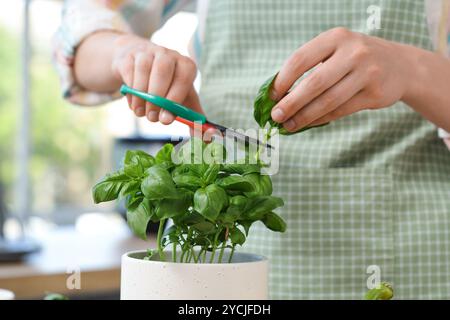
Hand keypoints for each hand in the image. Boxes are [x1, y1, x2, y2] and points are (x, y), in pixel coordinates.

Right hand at [111, 34, 201, 123]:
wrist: (141, 67)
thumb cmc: (167, 86)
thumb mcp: (182, 99)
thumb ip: (194, 117)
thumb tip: (207, 138)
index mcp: (186, 65)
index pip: (183, 78)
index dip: (174, 99)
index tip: (166, 119)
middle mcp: (169, 55)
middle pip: (163, 71)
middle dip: (156, 99)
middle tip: (152, 118)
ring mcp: (148, 52)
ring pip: (144, 71)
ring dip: (141, 97)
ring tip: (142, 113)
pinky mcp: (129, 57)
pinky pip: (129, 73)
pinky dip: (131, 93)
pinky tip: (134, 104)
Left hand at [270, 27, 413, 131]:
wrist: (400, 65)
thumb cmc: (354, 60)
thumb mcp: (335, 51)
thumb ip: (310, 68)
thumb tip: (278, 96)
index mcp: (335, 37)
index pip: (300, 59)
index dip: (282, 80)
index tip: (272, 96)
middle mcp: (353, 52)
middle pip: (314, 83)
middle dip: (291, 103)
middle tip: (276, 116)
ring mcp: (367, 73)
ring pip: (328, 100)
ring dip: (304, 116)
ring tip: (288, 125)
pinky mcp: (375, 93)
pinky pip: (340, 111)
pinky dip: (320, 119)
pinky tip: (308, 123)